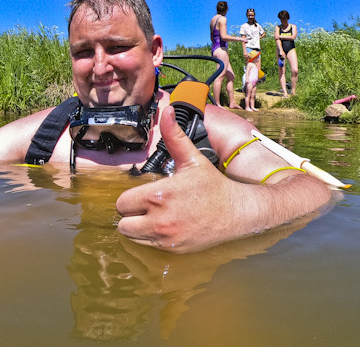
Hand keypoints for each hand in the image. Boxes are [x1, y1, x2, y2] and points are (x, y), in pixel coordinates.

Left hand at [116, 106, 257, 252]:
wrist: (237, 212)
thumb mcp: (193, 159)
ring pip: (132, 237)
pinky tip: (165, 227)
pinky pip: (147, 247)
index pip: (122, 203)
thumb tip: (167, 111)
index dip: (130, 198)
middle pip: (123, 223)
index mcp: (159, 195)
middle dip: (131, 214)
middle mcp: (160, 219)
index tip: (143, 195)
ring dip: (139, 228)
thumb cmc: (212, 185)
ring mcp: (166, 237)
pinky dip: (151, 239)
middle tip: (146, 207)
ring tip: (154, 217)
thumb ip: (175, 137)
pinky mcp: (173, 250)